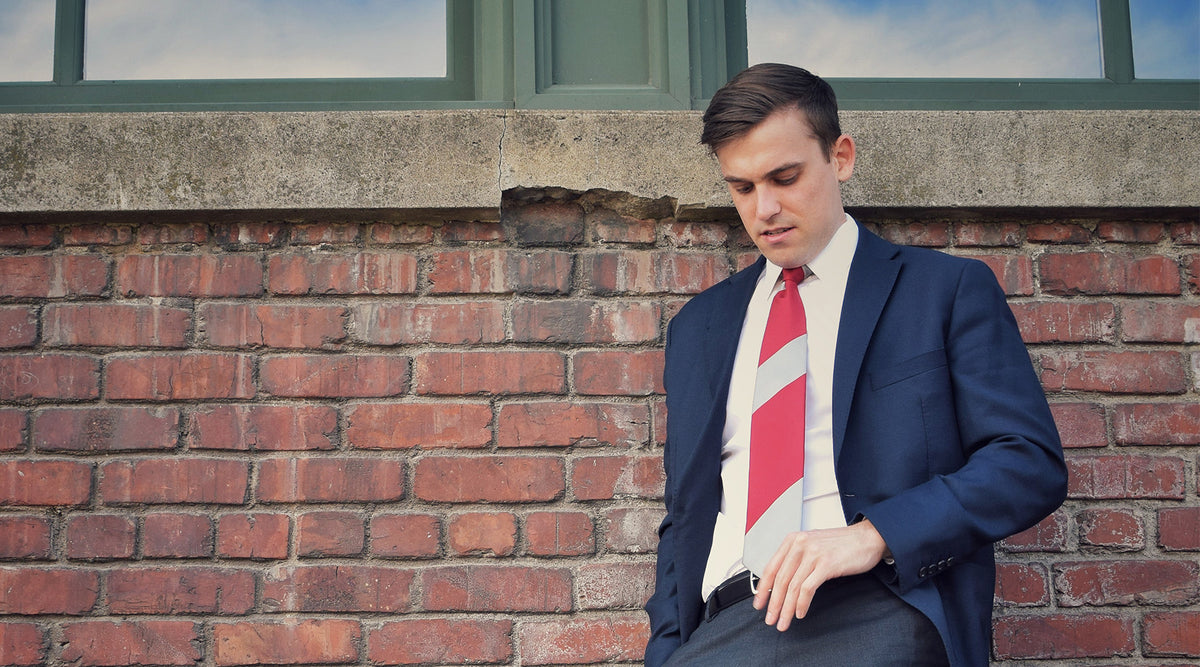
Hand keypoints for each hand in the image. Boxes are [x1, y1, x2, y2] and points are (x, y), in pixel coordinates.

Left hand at [751, 519, 888, 630]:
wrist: (868, 538)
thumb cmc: (842, 545)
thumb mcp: (813, 545)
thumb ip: (796, 559)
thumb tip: (780, 583)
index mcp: (793, 540)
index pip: (771, 567)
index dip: (762, 589)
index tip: (759, 604)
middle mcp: (800, 544)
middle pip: (780, 580)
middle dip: (773, 604)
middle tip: (770, 619)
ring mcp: (813, 554)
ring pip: (792, 586)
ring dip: (786, 608)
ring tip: (784, 621)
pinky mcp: (826, 564)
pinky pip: (807, 588)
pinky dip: (801, 603)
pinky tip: (800, 612)